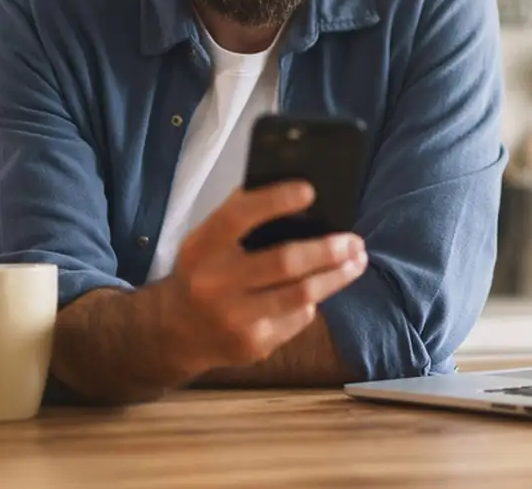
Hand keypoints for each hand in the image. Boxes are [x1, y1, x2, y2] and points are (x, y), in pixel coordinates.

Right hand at [156, 181, 366, 375]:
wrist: (175, 333)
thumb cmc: (201, 274)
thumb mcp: (204, 242)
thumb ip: (237, 219)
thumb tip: (289, 187)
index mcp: (202, 248)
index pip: (239, 217)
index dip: (275, 201)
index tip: (310, 191)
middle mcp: (215, 284)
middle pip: (284, 262)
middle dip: (327, 250)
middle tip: (354, 240)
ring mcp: (235, 319)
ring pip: (301, 296)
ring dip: (336, 277)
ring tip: (356, 261)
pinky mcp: (253, 345)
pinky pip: (298, 319)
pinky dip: (311, 302)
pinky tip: (319, 291)